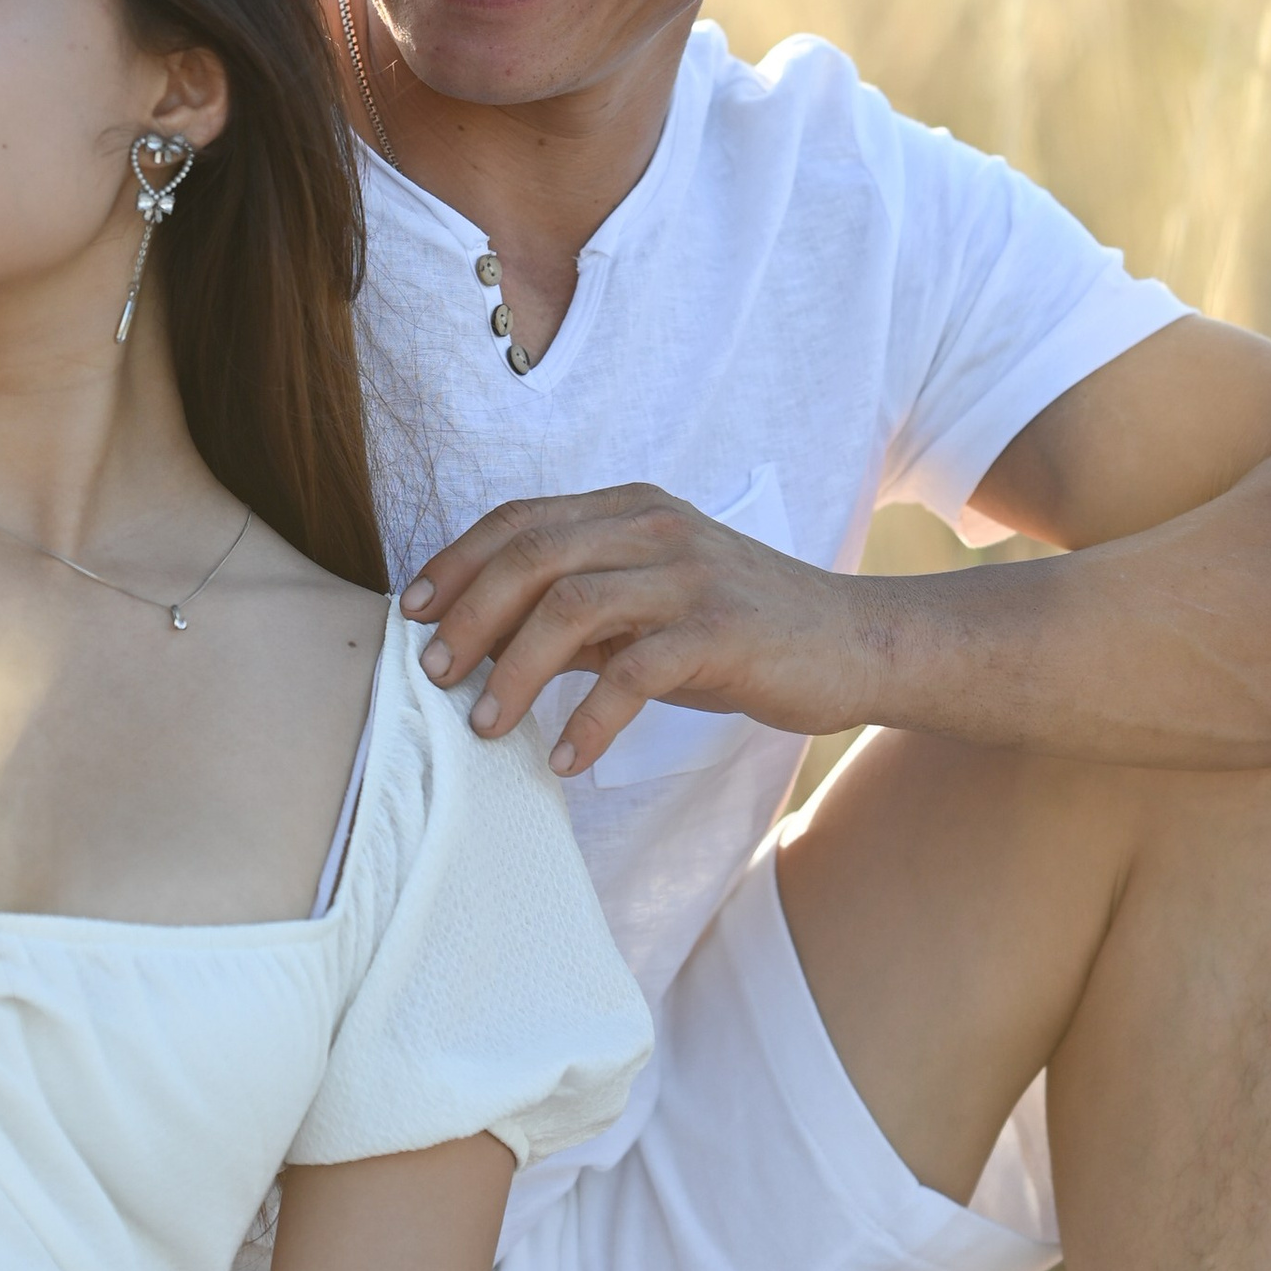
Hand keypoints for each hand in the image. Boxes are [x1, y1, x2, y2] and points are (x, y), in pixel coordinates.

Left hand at [402, 484, 875, 771]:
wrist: (857, 642)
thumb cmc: (743, 631)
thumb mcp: (652, 608)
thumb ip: (579, 615)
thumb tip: (485, 645)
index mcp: (630, 511)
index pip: (520, 519)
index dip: (457, 561)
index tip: (413, 612)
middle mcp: (654, 529)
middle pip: (531, 556)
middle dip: (469, 614)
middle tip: (433, 673)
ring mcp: (689, 575)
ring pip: (571, 607)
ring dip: (514, 670)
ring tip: (485, 724)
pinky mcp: (721, 630)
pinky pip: (634, 673)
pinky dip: (590, 721)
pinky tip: (567, 759)